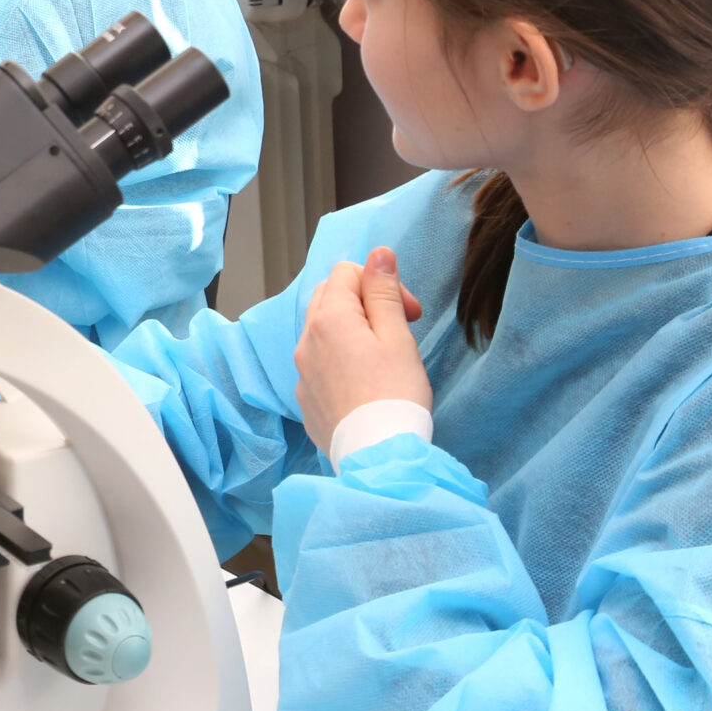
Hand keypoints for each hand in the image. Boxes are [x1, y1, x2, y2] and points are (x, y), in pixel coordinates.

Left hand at [292, 247, 429, 454]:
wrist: (378, 457)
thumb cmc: (395, 396)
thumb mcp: (397, 337)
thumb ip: (383, 292)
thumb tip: (378, 254)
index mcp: (329, 319)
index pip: (347, 272)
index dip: (381, 284)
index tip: (409, 312)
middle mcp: (306, 340)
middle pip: (330, 297)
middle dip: (365, 303)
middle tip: (399, 329)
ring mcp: (301, 371)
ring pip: (323, 331)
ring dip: (352, 331)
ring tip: (384, 358)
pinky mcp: (305, 397)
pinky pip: (319, 363)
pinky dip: (341, 360)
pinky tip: (367, 384)